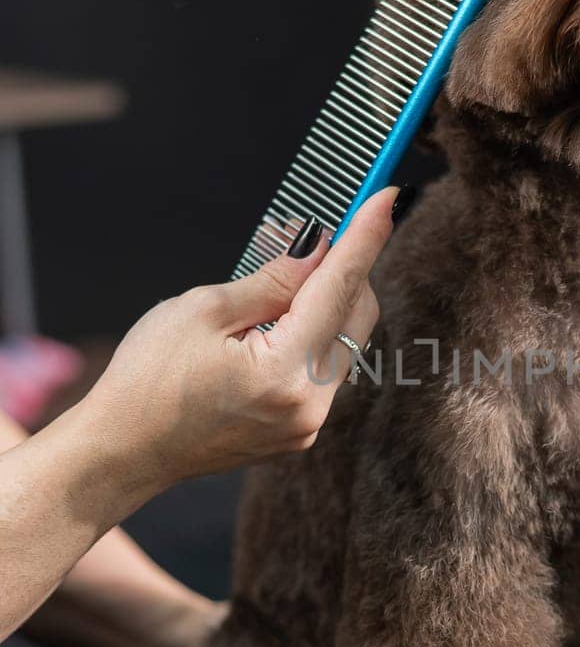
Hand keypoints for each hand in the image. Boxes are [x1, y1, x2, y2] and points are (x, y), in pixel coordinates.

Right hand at [80, 188, 396, 499]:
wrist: (126, 449)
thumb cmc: (148, 379)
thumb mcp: (202, 310)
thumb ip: (272, 280)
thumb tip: (319, 250)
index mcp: (283, 372)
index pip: (340, 289)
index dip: (364, 237)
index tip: (386, 197)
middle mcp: (309, 405)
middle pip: (358, 316)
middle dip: (344, 271)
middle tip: (313, 239)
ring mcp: (308, 425)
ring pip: (345, 343)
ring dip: (325, 306)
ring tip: (272, 295)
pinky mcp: (300, 431)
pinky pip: (326, 370)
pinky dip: (312, 338)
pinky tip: (271, 329)